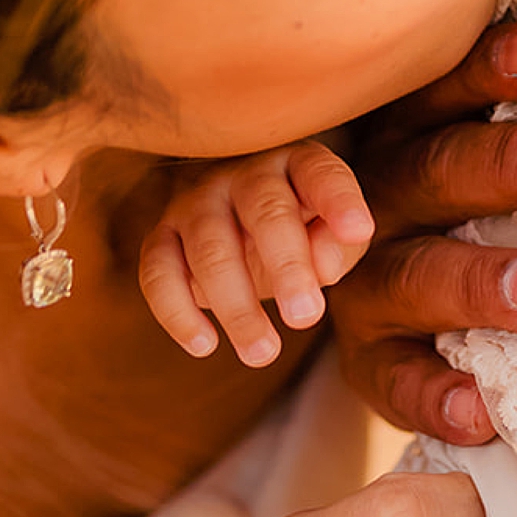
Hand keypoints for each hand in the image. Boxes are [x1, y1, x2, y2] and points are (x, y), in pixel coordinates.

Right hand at [139, 140, 374, 368]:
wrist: (236, 220)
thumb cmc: (300, 228)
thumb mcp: (332, 234)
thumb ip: (338, 244)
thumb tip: (322, 265)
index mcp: (297, 163)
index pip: (320, 172)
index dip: (339, 200)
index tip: (358, 231)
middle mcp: (244, 174)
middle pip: (264, 210)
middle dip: (286, 265)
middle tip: (306, 317)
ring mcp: (197, 201)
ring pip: (209, 248)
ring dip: (236, 305)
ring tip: (264, 353)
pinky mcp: (161, 235)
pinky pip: (158, 272)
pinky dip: (176, 312)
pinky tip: (205, 346)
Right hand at [332, 19, 516, 445]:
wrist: (399, 316)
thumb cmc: (479, 209)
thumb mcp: (489, 152)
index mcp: (411, 133)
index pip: (445, 89)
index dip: (490, 69)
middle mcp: (380, 199)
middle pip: (442, 170)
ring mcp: (365, 284)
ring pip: (417, 275)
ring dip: (485, 282)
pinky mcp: (368, 364)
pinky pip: (396, 382)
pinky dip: (438, 395)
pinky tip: (486, 409)